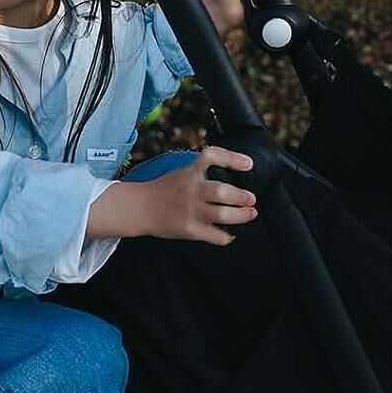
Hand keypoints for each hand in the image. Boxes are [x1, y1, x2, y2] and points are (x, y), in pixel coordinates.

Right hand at [138, 145, 257, 246]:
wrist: (140, 207)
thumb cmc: (163, 191)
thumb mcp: (181, 173)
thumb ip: (202, 173)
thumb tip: (231, 176)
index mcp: (190, 173)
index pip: (211, 156)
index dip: (232, 158)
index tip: (248, 164)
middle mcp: (191, 190)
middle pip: (222, 191)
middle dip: (242, 196)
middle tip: (251, 199)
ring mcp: (190, 210)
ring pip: (222, 214)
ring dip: (241, 215)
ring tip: (250, 213)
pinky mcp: (189, 229)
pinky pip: (215, 235)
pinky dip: (227, 236)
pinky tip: (231, 234)